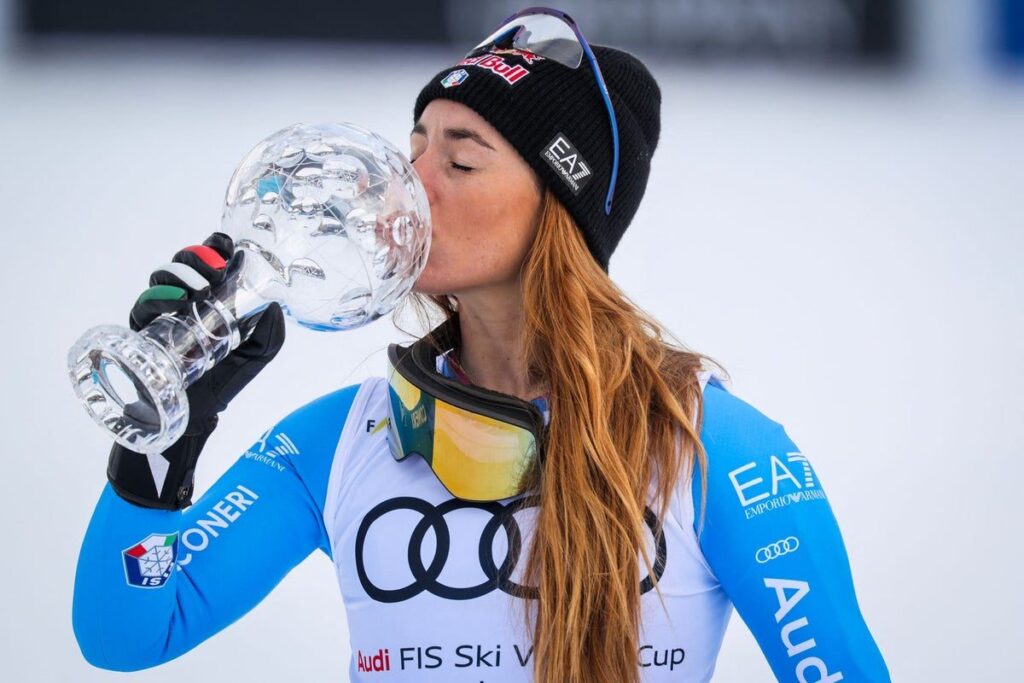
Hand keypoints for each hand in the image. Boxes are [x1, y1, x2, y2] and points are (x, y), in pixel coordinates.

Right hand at [107, 232, 285, 509]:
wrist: (186, 420)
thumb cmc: (217, 387)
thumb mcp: (251, 361)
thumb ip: (269, 339)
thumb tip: (276, 307)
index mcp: (211, 303)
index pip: (211, 265)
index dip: (217, 249)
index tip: (229, 244)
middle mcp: (184, 303)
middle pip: (185, 263)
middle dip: (199, 258)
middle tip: (216, 270)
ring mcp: (160, 314)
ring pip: (162, 277)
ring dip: (179, 274)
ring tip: (197, 291)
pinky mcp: (139, 330)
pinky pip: (142, 305)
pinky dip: (157, 299)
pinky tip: (175, 304)